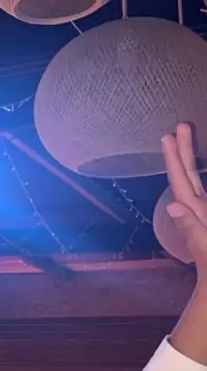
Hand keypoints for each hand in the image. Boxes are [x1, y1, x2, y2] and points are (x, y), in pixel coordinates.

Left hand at [162, 122, 206, 273]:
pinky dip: (201, 180)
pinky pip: (206, 194)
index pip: (181, 180)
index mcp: (194, 213)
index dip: (174, 157)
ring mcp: (206, 215)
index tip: (168, 135)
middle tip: (180, 125)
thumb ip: (191, 228)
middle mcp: (199, 210)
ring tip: (186, 138)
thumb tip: (175, 206)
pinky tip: (200, 171)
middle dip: (183, 150)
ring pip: (198, 181)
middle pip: (188, 174)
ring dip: (192, 161)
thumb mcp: (205, 246)